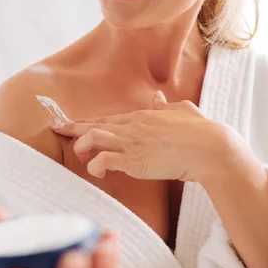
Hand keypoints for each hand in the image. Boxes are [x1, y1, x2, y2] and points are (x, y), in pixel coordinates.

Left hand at [51, 91, 236, 182]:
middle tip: (57, 129)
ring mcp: (133, 142)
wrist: (211, 148)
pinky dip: (96, 164)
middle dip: (73, 128)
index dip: (87, 121)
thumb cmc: (201, 131)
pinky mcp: (135, 160)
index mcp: (142, 116)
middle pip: (95, 125)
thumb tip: (158, 97)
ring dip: (83, 147)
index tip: (71, 121)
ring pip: (94, 138)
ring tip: (82, 157)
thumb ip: (166, 106)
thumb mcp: (183, 111)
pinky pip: (105, 159)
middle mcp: (133, 126)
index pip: (107, 118)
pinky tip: (96, 171)